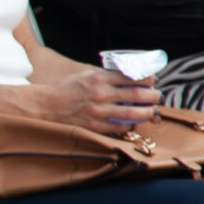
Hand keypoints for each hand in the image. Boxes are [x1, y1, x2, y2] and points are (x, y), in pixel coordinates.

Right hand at [30, 67, 159, 135]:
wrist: (45, 105)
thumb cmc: (67, 89)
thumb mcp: (86, 75)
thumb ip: (107, 76)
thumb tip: (131, 79)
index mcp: (99, 78)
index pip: (131, 77)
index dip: (147, 79)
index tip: (153, 80)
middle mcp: (101, 94)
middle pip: (137, 95)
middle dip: (153, 96)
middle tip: (158, 97)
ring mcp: (98, 112)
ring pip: (133, 114)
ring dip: (147, 113)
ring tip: (152, 112)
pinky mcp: (94, 126)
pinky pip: (120, 128)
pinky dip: (129, 125)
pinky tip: (132, 123)